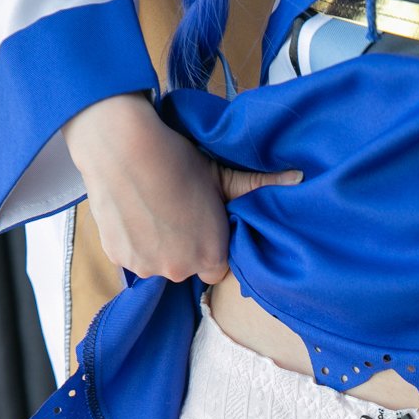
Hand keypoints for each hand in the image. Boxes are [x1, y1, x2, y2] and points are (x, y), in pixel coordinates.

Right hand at [62, 92, 302, 284]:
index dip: (210, 246)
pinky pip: (131, 256)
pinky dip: (132, 241)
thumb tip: (301, 178)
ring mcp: (146, 266)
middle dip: (183, 247)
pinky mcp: (118, 258)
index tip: (202, 224)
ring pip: (157, 263)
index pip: (216, 268)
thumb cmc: (177, 160)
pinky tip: (133, 212)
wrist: (121, 147)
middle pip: (186, 267)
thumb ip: (258, 187)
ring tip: (152, 210)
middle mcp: (179, 270)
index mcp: (210, 256)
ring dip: (156, 246)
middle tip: (176, 212)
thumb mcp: (220, 175)